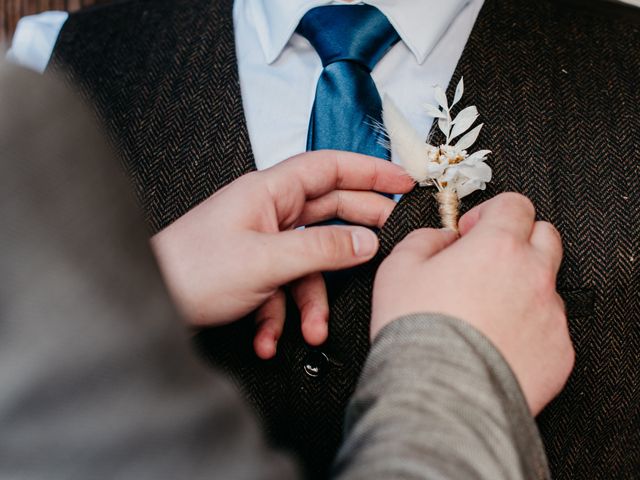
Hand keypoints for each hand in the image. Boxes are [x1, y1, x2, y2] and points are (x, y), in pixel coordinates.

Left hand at [151, 150, 413, 358]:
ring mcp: (261, 241)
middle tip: (387, 244)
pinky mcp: (253, 270)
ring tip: (311, 328)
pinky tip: (269, 337)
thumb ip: (322, 248)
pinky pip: (283, 286)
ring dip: (312, 299)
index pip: (329, 167)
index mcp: (268, 192)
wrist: (148, 304)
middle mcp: (267, 211)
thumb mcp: (266, 261)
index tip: (402, 181)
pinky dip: (281, 315)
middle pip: (326, 211)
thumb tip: (366, 241)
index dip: (369, 170)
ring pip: (308, 261)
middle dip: (356, 233)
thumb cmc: (191, 271)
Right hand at [371, 193, 574, 414]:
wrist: (441, 393)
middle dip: (518, 240)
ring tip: (487, 312)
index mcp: (497, 246)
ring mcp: (550, 315)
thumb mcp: (398, 268)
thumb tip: (441, 237)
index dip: (491, 212)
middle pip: (545, 235)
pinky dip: (528, 329)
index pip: (515, 204)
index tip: (472, 231)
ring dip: (523, 287)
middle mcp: (533, 275)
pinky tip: (497, 342)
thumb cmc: (419, 331)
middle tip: (487, 261)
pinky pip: (550, 328)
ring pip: (548, 284)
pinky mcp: (559, 352)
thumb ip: (424, 239)